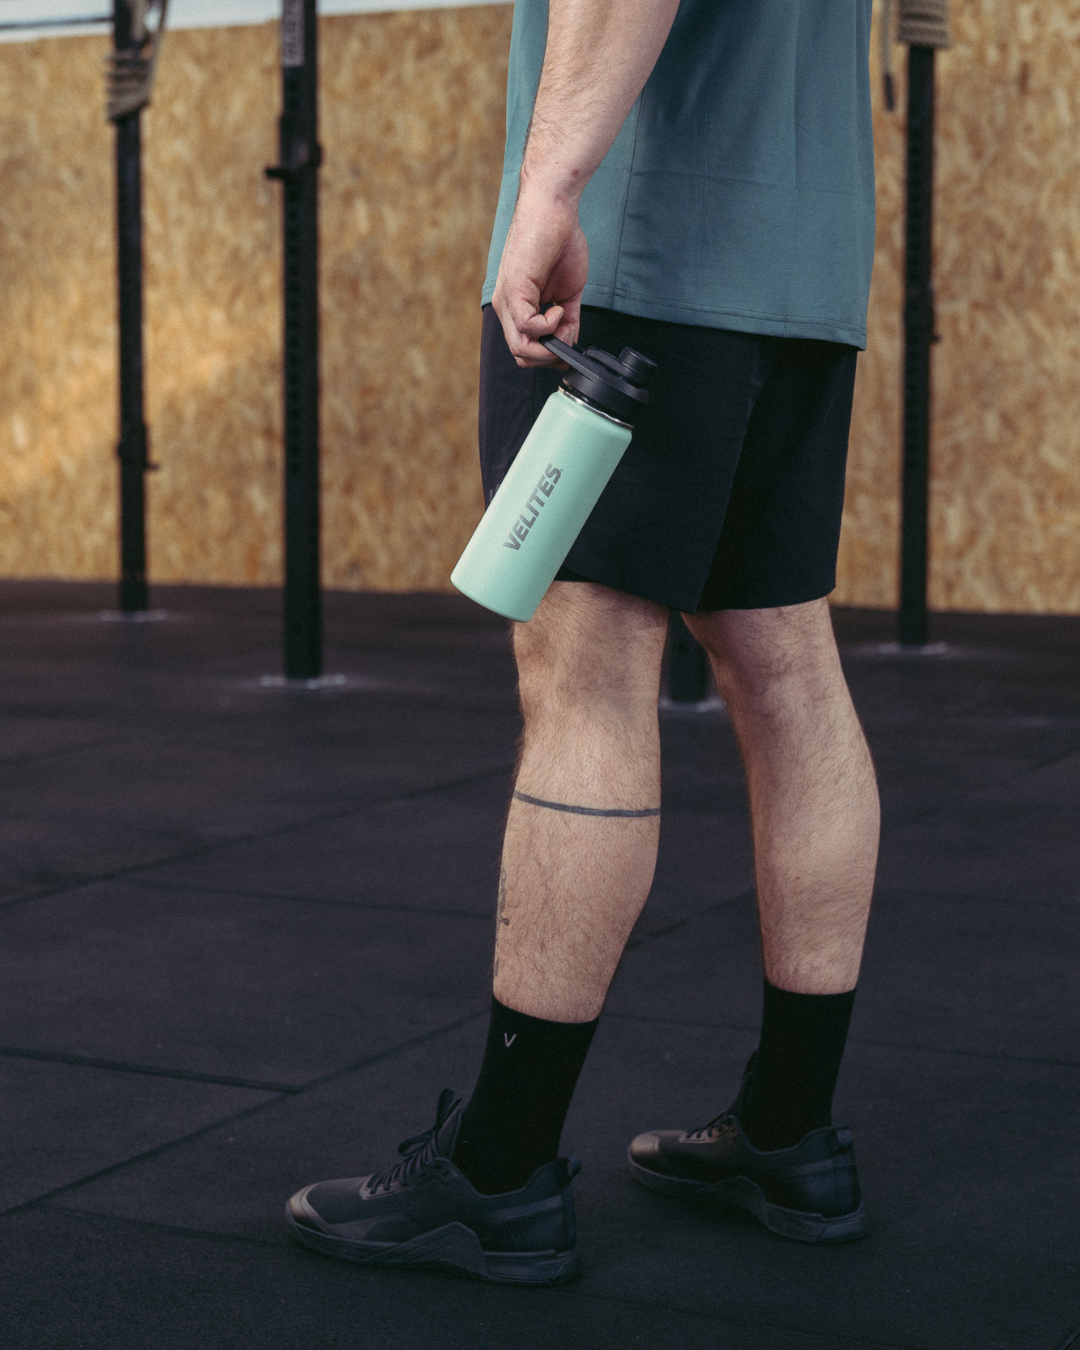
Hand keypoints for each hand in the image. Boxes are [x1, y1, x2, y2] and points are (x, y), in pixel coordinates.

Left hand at [490, 189, 588, 367]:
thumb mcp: (567, 291)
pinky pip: (528, 328)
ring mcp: (507, 300)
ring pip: (521, 349)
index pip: (525, 349)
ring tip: (564, 320)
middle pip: (521, 355)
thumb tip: (570, 343)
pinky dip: (549, 325)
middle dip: (550, 356)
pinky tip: (558, 308)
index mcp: (517, 307)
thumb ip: (566, 320)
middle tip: (568, 336)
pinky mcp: (513, 291)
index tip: (569, 342)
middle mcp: (506, 306)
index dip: (549, 355)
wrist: (553, 208)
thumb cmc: (560, 241)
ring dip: (550, 346)